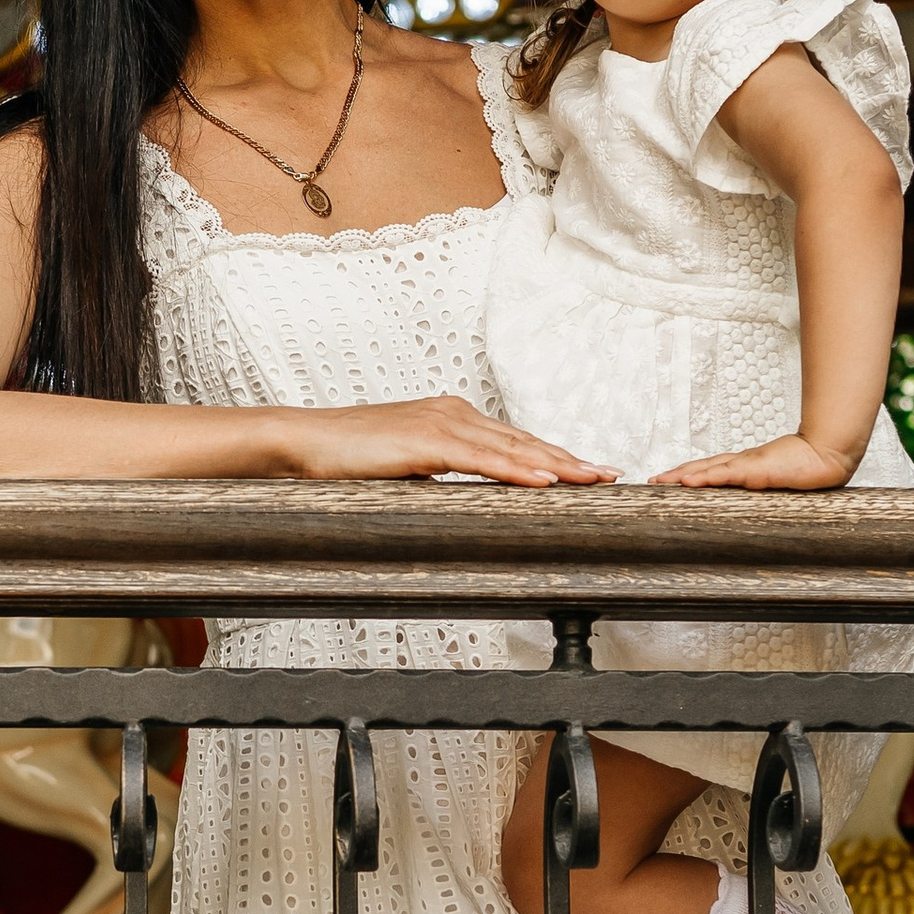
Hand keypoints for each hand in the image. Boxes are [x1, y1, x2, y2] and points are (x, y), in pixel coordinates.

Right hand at [284, 397, 612, 484]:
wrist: (303, 443)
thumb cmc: (346, 459)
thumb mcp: (403, 470)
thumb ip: (436, 477)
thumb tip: (459, 501)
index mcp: (451, 418)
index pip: (513, 441)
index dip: (554, 456)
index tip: (588, 471)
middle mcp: (454, 413)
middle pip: (524, 441)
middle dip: (571, 459)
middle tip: (611, 474)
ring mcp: (442, 423)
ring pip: (512, 448)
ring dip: (558, 464)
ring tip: (594, 478)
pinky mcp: (427, 442)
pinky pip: (482, 460)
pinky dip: (517, 470)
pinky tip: (545, 481)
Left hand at [651, 432, 858, 489]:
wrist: (829, 454)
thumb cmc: (809, 470)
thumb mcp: (780, 484)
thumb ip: (766, 491)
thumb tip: (755, 510)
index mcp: (746, 467)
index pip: (710, 470)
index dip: (688, 474)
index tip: (667, 482)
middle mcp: (742, 463)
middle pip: (701, 467)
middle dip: (675, 475)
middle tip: (653, 483)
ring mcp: (748, 465)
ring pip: (708, 469)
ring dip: (682, 476)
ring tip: (660, 482)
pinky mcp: (757, 470)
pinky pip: (726, 474)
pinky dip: (705, 478)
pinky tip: (688, 482)